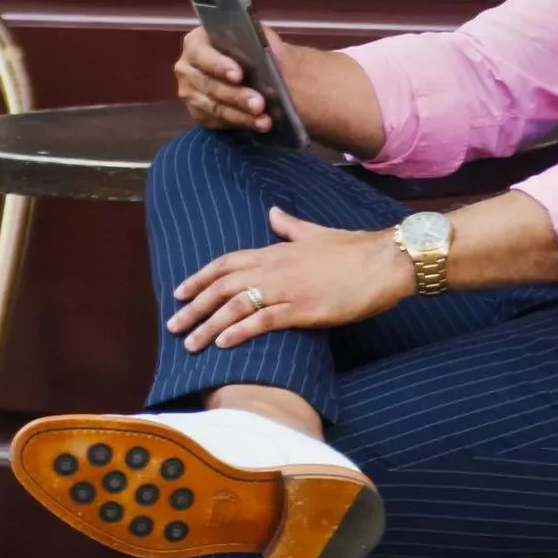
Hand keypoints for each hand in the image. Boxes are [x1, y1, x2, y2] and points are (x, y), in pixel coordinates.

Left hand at [167, 209, 414, 349]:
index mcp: (276, 249)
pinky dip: (239, 331)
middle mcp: (274, 268)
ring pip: (235, 306)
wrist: (384, 261)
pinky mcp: (303, 309)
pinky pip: (262, 320)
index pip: (226, 263)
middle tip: (173, 326)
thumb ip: (290, 225)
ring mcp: (287, 289)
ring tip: (190, 344)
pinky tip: (223, 343)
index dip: (199, 278)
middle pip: (222, 286)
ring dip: (208, 325)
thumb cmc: (354, 248)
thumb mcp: (316, 232)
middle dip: (194, 306)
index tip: (179, 292)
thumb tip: (273, 213)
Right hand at [174, 23, 292, 133]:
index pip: (203, 54)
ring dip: (240, 115)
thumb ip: (265, 46)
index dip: (220, 66)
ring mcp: (189, 92)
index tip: (239, 76)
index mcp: (196, 42)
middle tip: (259, 104)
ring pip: (213, 107)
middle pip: (208, 84)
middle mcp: (186, 67)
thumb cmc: (254, 49)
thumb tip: (275, 63)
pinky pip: (215, 121)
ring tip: (264, 120)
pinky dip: (239, 123)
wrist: (254, 69)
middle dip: (236, 96)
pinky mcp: (197, 112)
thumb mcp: (261, 40)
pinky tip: (258, 124)